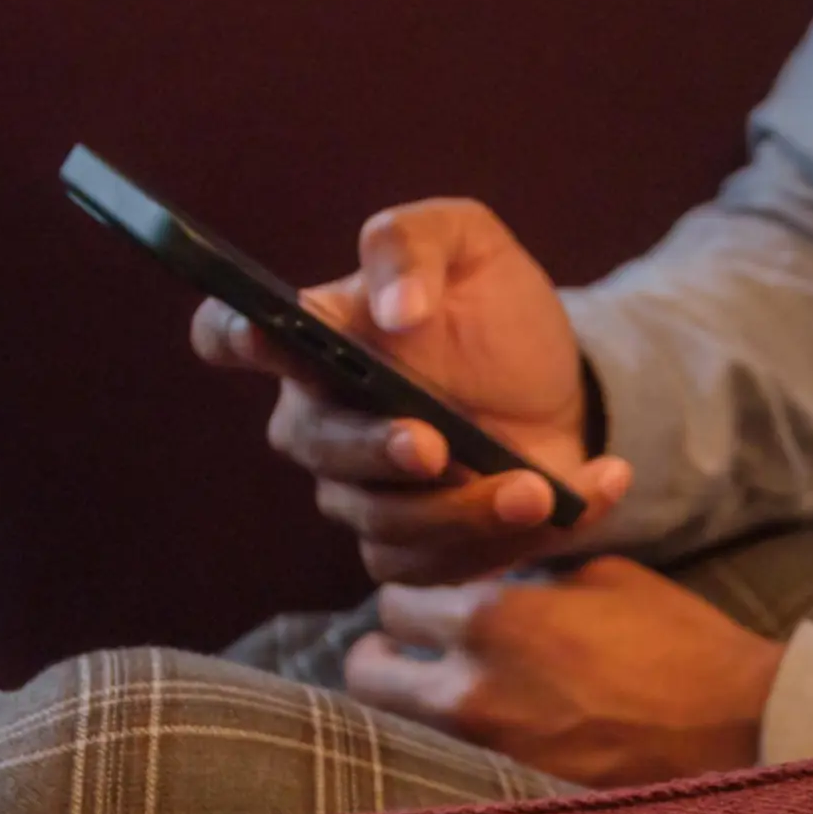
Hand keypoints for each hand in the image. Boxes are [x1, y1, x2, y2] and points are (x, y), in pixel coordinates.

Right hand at [193, 195, 632, 583]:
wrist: (564, 386)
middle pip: (316, 446)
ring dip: (461, 514)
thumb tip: (394, 307)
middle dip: (374, 450)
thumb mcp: (469, 244)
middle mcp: (322, 424)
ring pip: (384, 525)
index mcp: (314, 339)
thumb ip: (417, 247)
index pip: (231, 334)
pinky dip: (521, 543)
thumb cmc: (495, 309)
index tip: (260, 333)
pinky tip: (581, 498)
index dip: (233, 335)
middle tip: (433, 443)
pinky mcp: (420, 550)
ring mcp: (366, 495)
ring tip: (535, 490)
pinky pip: (447, 568)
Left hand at [341, 560, 781, 785]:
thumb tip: (493, 581)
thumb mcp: (604, 578)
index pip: (396, 602)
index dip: (415, 602)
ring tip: (446, 704)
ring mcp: (491, 757)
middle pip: (368, 673)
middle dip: (384, 659)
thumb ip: (530, 579)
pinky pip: (452, 772)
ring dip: (413, 711)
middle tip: (409, 659)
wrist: (747, 729)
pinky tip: (491, 743)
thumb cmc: (686, 645)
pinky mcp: (517, 800)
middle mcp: (473, 691)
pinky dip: (456, 755)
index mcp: (494, 620)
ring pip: (399, 730)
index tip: (432, 609)